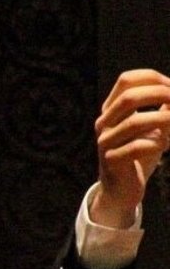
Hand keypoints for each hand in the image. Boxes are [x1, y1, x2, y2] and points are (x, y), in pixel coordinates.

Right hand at [91, 69, 169, 226]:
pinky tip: (165, 147)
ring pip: (134, 122)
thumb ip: (163, 110)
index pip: (126, 80)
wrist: (120, 190)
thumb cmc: (139, 155)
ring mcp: (106, 142)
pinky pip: (136, 148)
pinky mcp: (112, 161)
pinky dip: (156, 144)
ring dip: (164, 120)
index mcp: (111, 109)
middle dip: (160, 95)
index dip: (152, 78)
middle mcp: (104, 122)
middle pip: (128, 97)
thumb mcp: (152, 129)